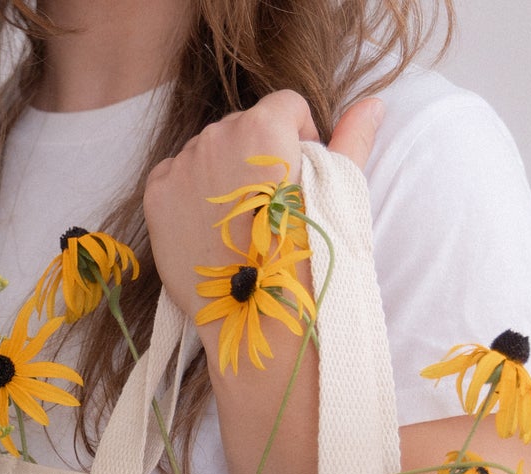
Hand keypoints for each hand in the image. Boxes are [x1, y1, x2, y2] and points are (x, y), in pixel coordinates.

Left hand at [143, 91, 382, 319]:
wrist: (257, 312)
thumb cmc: (305, 255)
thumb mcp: (338, 194)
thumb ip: (353, 140)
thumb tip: (373, 104)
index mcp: (264, 126)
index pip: (284, 105)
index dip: (299, 133)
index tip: (301, 168)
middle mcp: (218, 135)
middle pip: (243, 126)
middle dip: (258, 154)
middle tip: (269, 204)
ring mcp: (184, 164)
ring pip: (208, 150)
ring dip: (223, 171)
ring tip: (239, 220)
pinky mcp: (158, 194)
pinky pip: (175, 175)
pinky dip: (190, 191)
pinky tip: (210, 225)